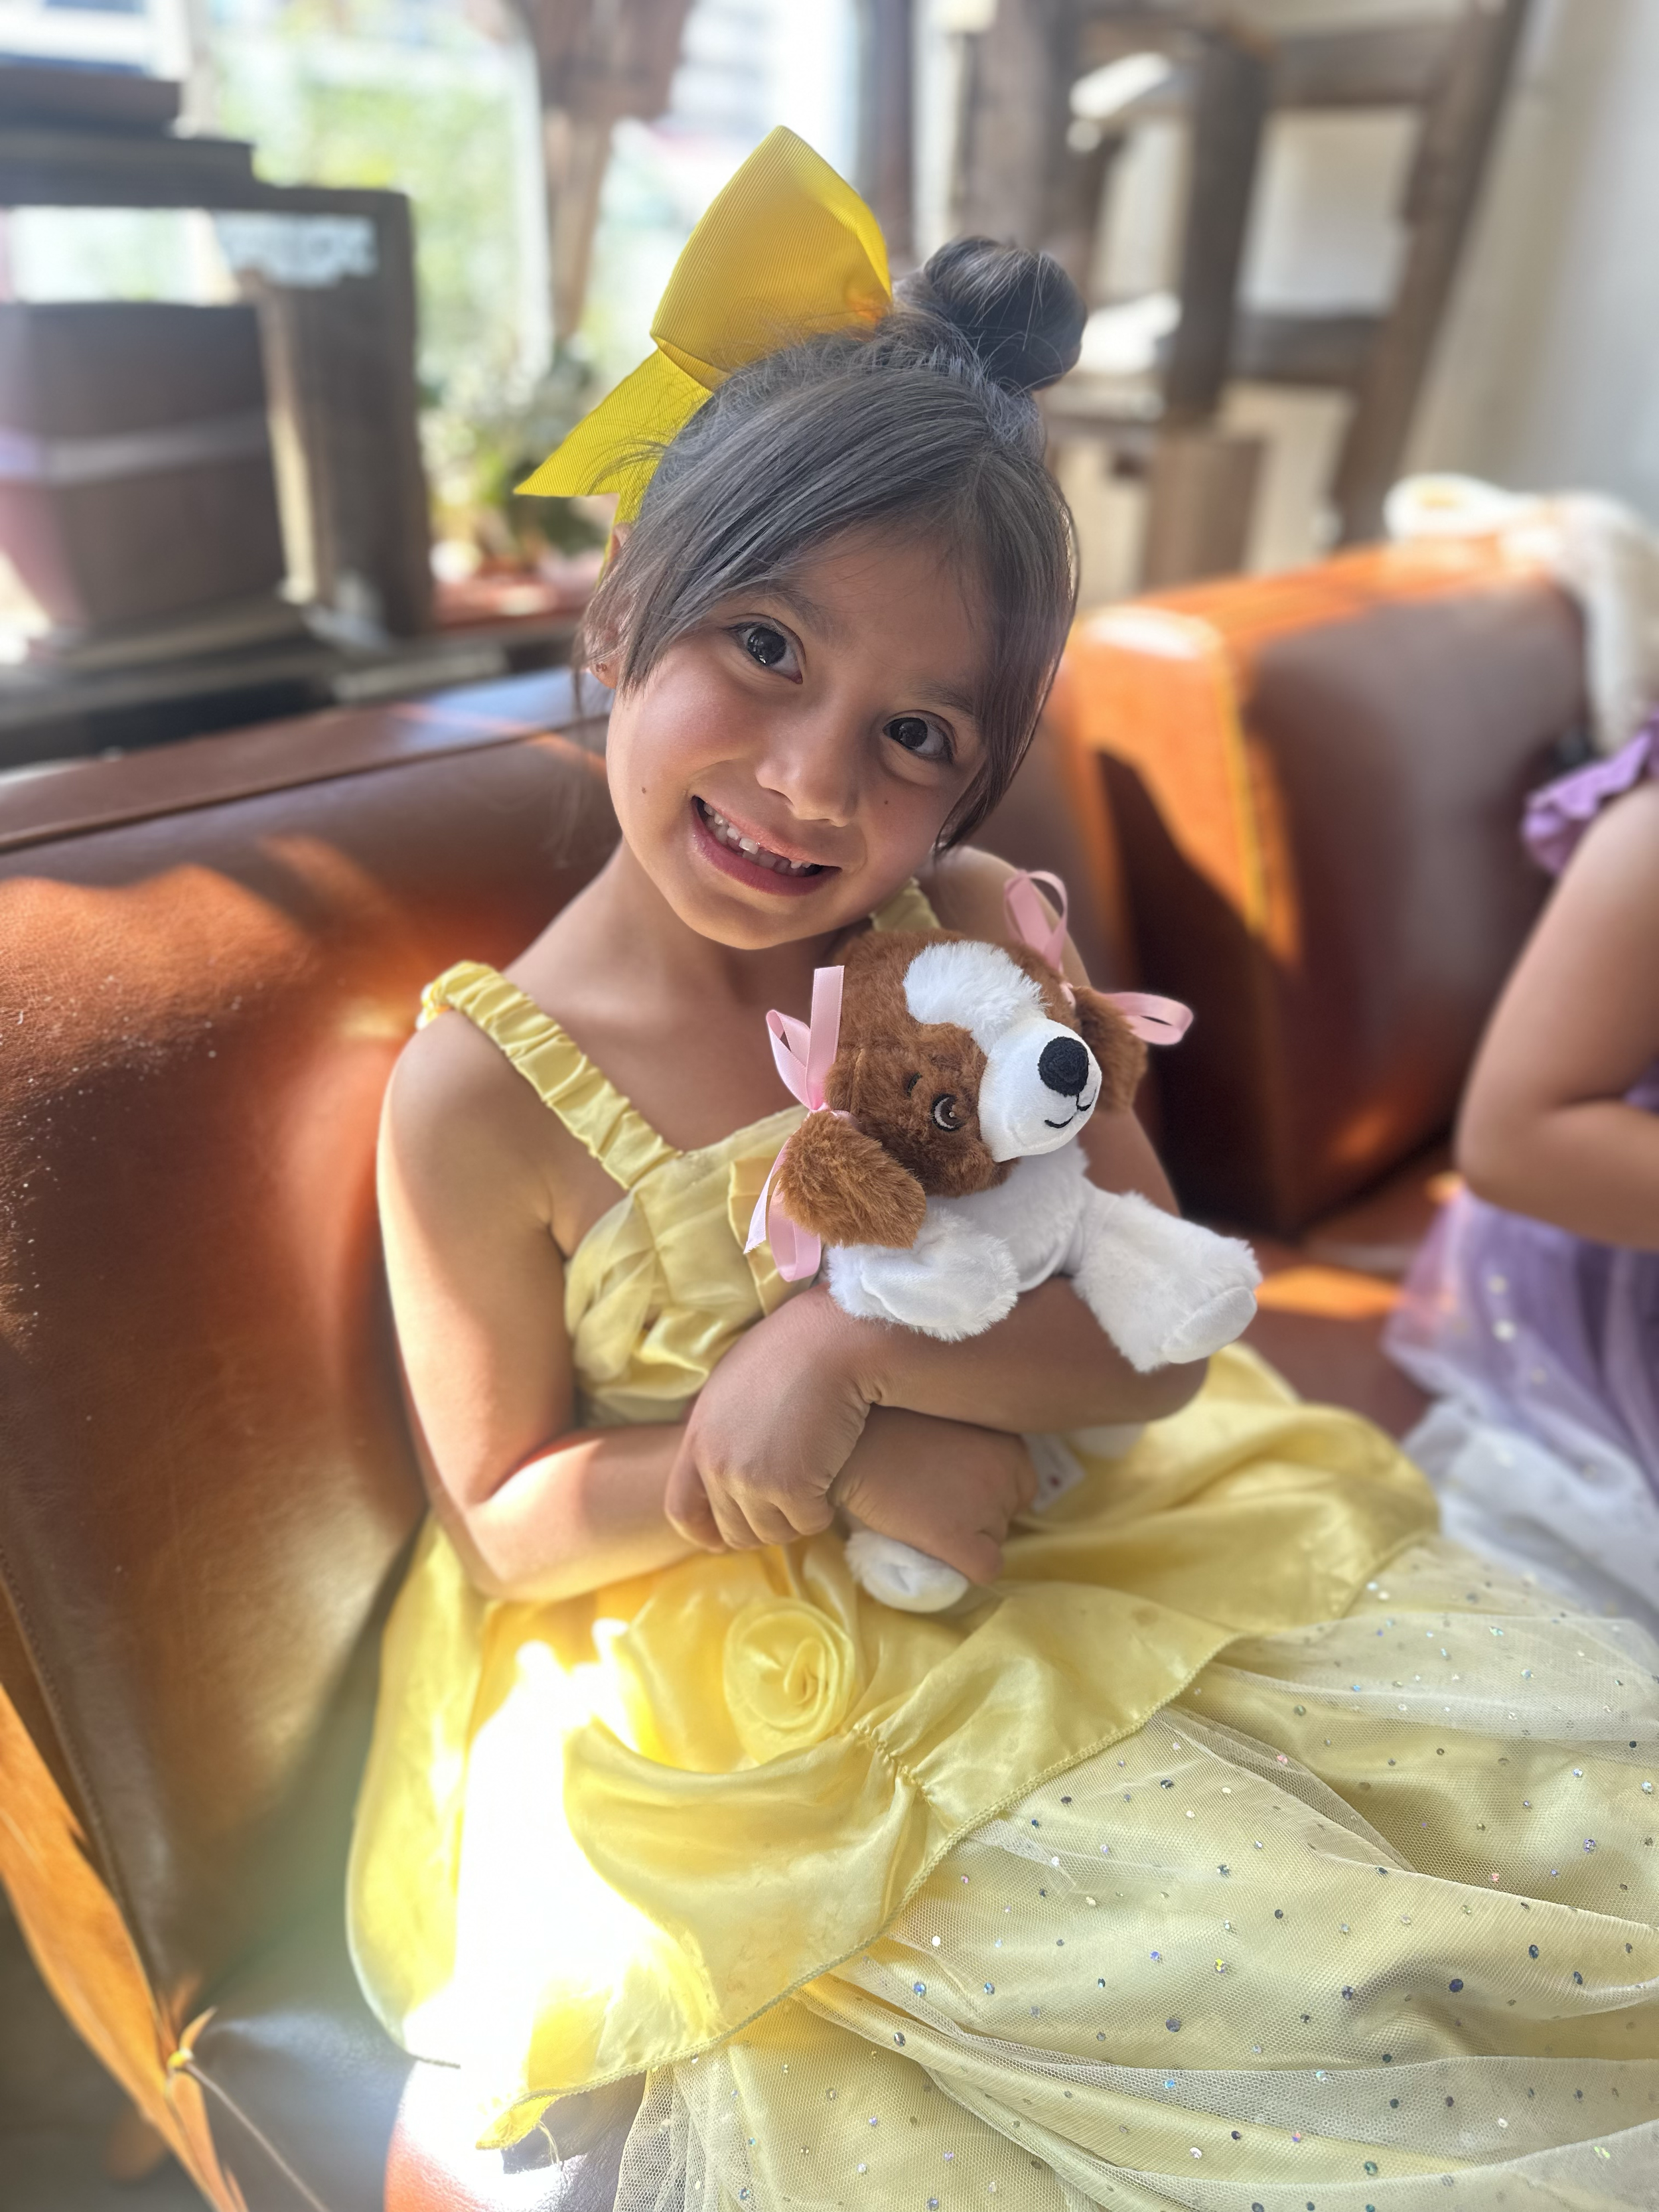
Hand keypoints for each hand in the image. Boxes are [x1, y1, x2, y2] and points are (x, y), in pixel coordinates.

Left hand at [665, 1289, 875, 1550]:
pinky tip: (834, 1477)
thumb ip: (722, 1424)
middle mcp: (715, 1460)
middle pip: (732, 1530)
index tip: (722, 1541)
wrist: (832, 1339)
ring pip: (772, 1532)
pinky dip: (824, 1510)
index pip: (681, 1507)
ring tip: (816, 1485)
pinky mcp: (789, 1485)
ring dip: (796, 1518)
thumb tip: (720, 1457)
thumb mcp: (737, 1383)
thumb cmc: (795, 1350)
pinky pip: (809, 1522)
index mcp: (698, 1434)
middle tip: (792, 1508)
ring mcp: (749, 1476)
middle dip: (763, 1528)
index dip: (704, 1531)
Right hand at [832, 1408, 1036, 1585]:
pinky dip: (965, 1567)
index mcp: (1006, 1440)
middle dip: (979, 1515)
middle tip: (936, 1503)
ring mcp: (986, 1504)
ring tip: (925, 1517)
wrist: (847, 1445)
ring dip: (967, 1537)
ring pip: (995, 1542)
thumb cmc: (885, 1426)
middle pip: (1008, 1514)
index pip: (1021, 1483)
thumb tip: (973, 1476)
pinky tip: (935, 1549)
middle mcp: (1006, 1470)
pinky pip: (984, 1569)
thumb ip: (971, 1444)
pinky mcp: (959, 1536)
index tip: (955, 1489)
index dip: (989, 1492)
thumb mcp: (945, 1418)